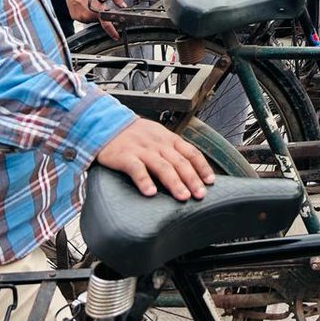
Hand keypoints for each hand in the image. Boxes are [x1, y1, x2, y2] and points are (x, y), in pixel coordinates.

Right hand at [60, 0, 125, 38]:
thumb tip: (123, 5)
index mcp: (97, 10)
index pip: (107, 25)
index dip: (112, 32)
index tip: (116, 37)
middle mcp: (88, 15)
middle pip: (99, 21)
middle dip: (101, 15)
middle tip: (98, 5)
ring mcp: (80, 17)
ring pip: (91, 20)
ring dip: (93, 14)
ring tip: (90, 4)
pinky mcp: (75, 17)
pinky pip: (84, 18)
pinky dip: (86, 14)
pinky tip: (85, 6)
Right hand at [95, 118, 214, 200]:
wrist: (109, 123)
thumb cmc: (137, 134)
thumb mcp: (159, 136)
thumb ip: (173, 150)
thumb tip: (191, 169)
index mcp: (169, 139)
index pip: (191, 153)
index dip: (202, 167)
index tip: (210, 181)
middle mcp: (159, 144)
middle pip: (180, 162)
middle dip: (192, 179)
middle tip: (200, 194)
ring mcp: (143, 150)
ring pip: (162, 166)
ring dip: (174, 182)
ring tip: (183, 197)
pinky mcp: (125, 156)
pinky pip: (136, 169)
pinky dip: (144, 181)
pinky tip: (151, 193)